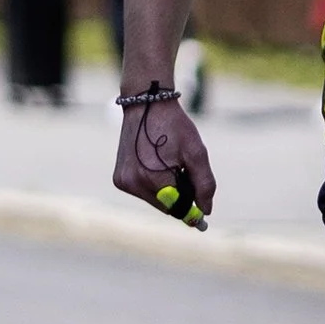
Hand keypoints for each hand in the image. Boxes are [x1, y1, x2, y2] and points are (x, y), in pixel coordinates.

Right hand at [114, 93, 215, 226]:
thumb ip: (204, 184)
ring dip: (166, 190)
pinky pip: (143, 192)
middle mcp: (134, 183)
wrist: (147, 104)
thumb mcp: (196, 152)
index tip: (203, 218)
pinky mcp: (119, 179)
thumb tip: (205, 211)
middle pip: (166, 206)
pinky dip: (153, 185)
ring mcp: (124, 182)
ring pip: (155, 200)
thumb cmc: (175, 126)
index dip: (191, 210)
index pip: (177, 208)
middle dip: (179, 196)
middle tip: (185, 173)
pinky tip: (154, 163)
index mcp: (153, 178)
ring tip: (168, 162)